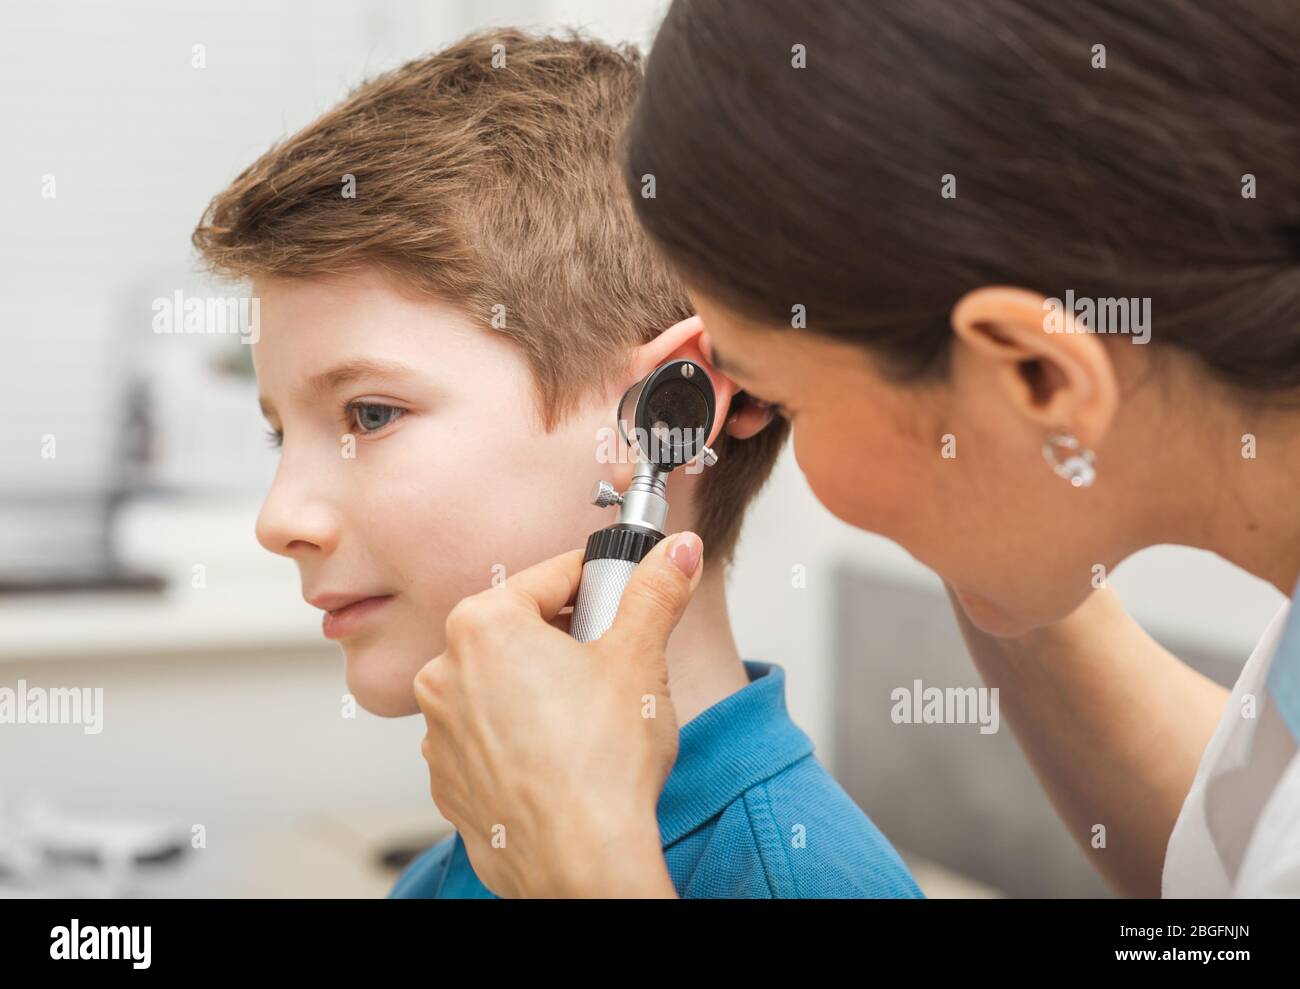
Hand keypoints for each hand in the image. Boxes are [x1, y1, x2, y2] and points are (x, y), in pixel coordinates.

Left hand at [414, 531, 705, 896]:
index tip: (621, 595)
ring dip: (539, 689)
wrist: (581, 861)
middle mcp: (444, 673)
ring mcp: (440, 732)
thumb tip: (678, 552)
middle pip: (520, 630)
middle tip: (614, 662)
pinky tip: (562, 757)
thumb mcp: (640, 657)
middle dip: (567, 639)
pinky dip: (520, 738)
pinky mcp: (449, 781)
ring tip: (590, 718)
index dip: (597, 583)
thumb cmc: (601, 763)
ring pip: (500, 686)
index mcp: (482, 625)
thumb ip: (656, 592)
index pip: (551, 576)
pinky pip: (488, 739)